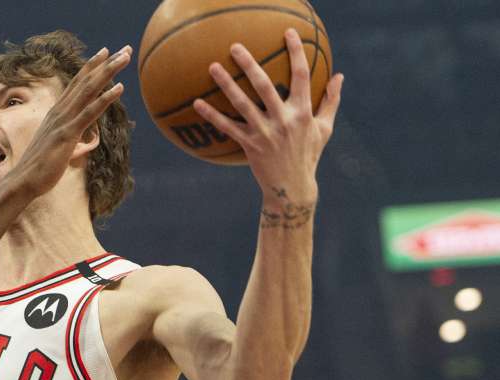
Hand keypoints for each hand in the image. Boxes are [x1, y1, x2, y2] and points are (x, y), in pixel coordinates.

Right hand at [6, 45, 132, 198]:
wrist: (22, 181)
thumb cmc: (39, 168)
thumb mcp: (57, 149)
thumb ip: (69, 140)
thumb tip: (79, 144)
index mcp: (56, 113)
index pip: (77, 84)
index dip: (92, 67)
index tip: (106, 53)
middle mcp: (59, 112)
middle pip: (86, 81)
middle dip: (106, 63)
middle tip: (125, 48)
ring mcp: (63, 121)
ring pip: (89, 90)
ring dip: (108, 72)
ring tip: (125, 57)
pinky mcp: (67, 134)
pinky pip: (89, 112)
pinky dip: (105, 98)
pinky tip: (120, 87)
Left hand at [193, 29, 344, 206]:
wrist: (292, 188)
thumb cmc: (309, 154)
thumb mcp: (324, 128)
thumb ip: (331, 101)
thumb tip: (340, 76)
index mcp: (303, 112)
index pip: (302, 75)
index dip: (296, 52)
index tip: (288, 33)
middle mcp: (284, 120)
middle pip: (264, 85)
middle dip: (249, 64)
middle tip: (235, 47)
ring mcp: (265, 132)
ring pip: (242, 104)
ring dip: (226, 84)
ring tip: (212, 67)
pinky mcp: (249, 145)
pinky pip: (227, 128)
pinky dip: (211, 115)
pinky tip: (197, 103)